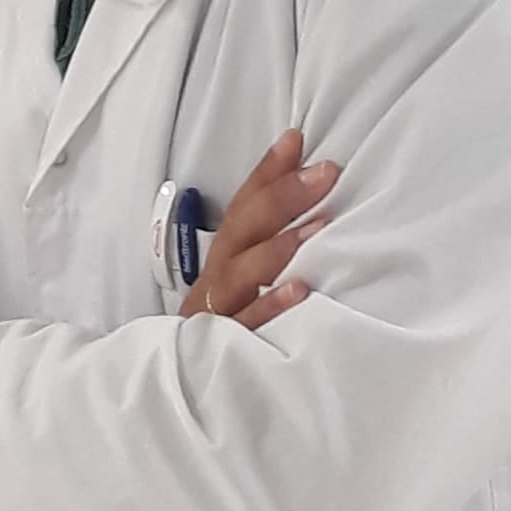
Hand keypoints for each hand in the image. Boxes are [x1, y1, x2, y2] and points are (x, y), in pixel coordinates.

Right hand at [180, 129, 339, 327]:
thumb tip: (296, 158)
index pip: (244, 200)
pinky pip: (246, 323)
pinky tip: (300, 290)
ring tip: (317, 228)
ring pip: (242, 271)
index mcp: (227, 246)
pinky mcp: (222, 342)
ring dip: (278, 248)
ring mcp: (219, 304)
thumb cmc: (230, 303)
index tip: (296, 139)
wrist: (187, 371)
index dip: (268, 169)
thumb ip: (272, 216)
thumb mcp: (250, 260)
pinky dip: (269, 306)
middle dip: (282, 197)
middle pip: (244, 227)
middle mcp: (220, 268)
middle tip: (324, 174)